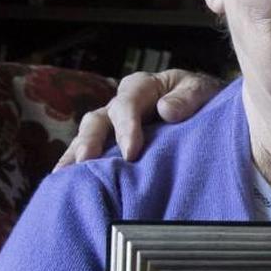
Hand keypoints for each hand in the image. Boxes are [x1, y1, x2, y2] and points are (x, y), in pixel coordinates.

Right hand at [54, 69, 224, 169]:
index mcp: (141, 87)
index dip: (126, 126)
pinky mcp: (110, 146)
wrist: (206, 111)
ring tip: (64, 176)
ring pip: (87, 137)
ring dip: (76, 155)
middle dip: (91, 141)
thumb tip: (165, 110)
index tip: (131, 152)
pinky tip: (64, 183)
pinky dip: (75, 167)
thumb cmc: (202, 99)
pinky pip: (89, 155)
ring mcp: (112, 126)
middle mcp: (120, 105)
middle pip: (98, 120)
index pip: (127, 103)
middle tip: (87, 162)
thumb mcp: (200, 90)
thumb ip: (186, 98)